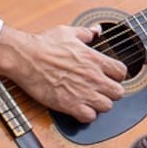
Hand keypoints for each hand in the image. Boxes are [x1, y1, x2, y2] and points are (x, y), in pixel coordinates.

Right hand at [0, 23, 129, 122]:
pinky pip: (89, 117)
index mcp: (95, 59)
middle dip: (112, 92)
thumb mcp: (69, 32)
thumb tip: (96, 30)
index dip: (117, 75)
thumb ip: (87, 33)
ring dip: (100, 104)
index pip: (122, 72)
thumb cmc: (44, 44)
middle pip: (118, 92)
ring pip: (107, 106)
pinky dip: (86, 115)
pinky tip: (79, 108)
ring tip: (90, 100)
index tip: (110, 76)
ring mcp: (83, 92)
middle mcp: (93, 77)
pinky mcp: (69, 105)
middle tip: (101, 90)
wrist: (25, 58)